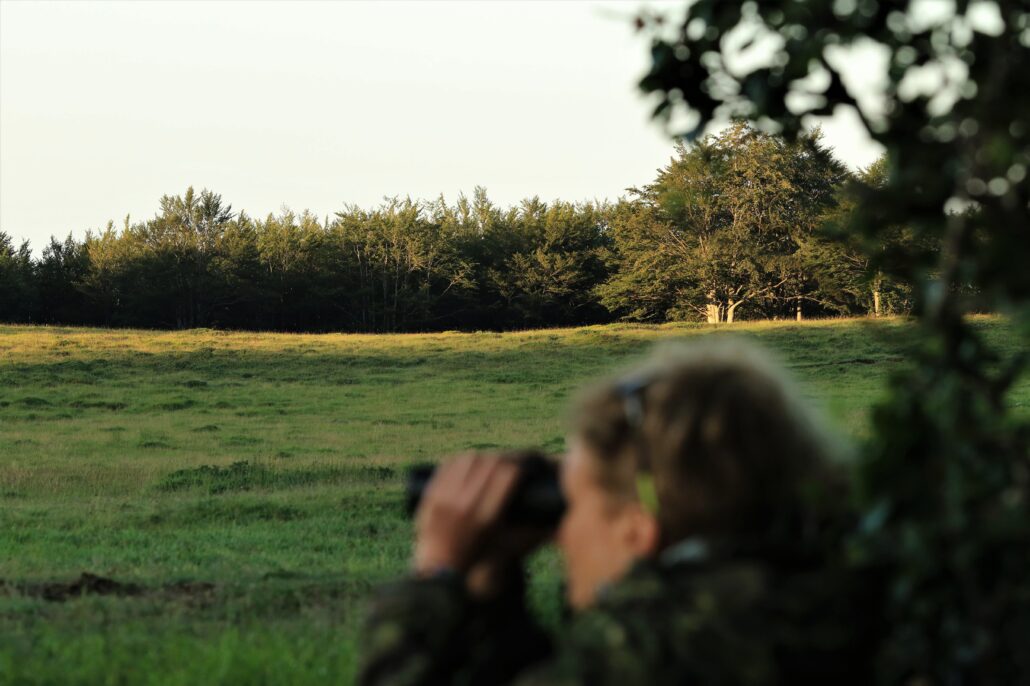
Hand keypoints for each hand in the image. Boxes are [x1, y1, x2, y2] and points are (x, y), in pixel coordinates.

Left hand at [413, 452, 551, 598]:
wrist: (441, 573)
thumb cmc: (482, 560)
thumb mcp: (511, 549)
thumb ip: (539, 536)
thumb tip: (564, 527)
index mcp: (489, 519)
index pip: (508, 476)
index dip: (517, 468)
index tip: (520, 470)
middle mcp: (467, 507)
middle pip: (489, 465)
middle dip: (501, 460)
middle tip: (506, 464)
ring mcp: (446, 501)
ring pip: (468, 461)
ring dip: (481, 457)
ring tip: (487, 462)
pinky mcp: (431, 498)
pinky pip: (446, 468)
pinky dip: (459, 460)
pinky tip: (467, 461)